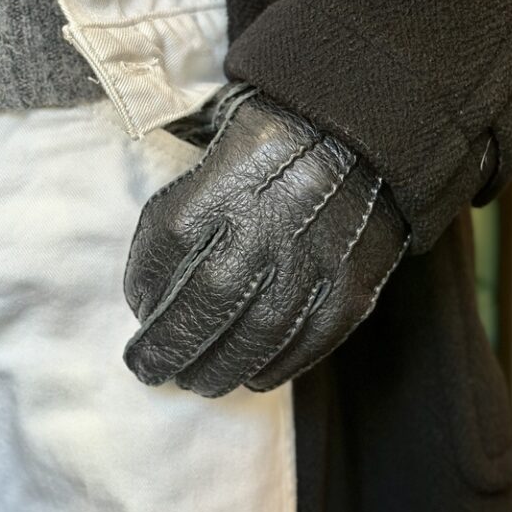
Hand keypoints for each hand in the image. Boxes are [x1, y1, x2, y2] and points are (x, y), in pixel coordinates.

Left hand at [123, 87, 409, 395]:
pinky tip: (252, 375)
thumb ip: (188, 200)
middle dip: (169, 348)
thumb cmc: (287, 138)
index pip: (167, 244)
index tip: (138, 305)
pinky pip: (309, 342)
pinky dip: (275, 367)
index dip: (143, 283)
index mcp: (230, 181)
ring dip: (218, 369)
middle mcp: (270, 225)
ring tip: (196, 381)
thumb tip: (153, 281)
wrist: (373, 131)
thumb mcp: (224, 138)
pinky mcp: (353, 286)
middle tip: (149, 369)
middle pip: (204, 305)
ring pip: (255, 338)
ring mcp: (315, 261)